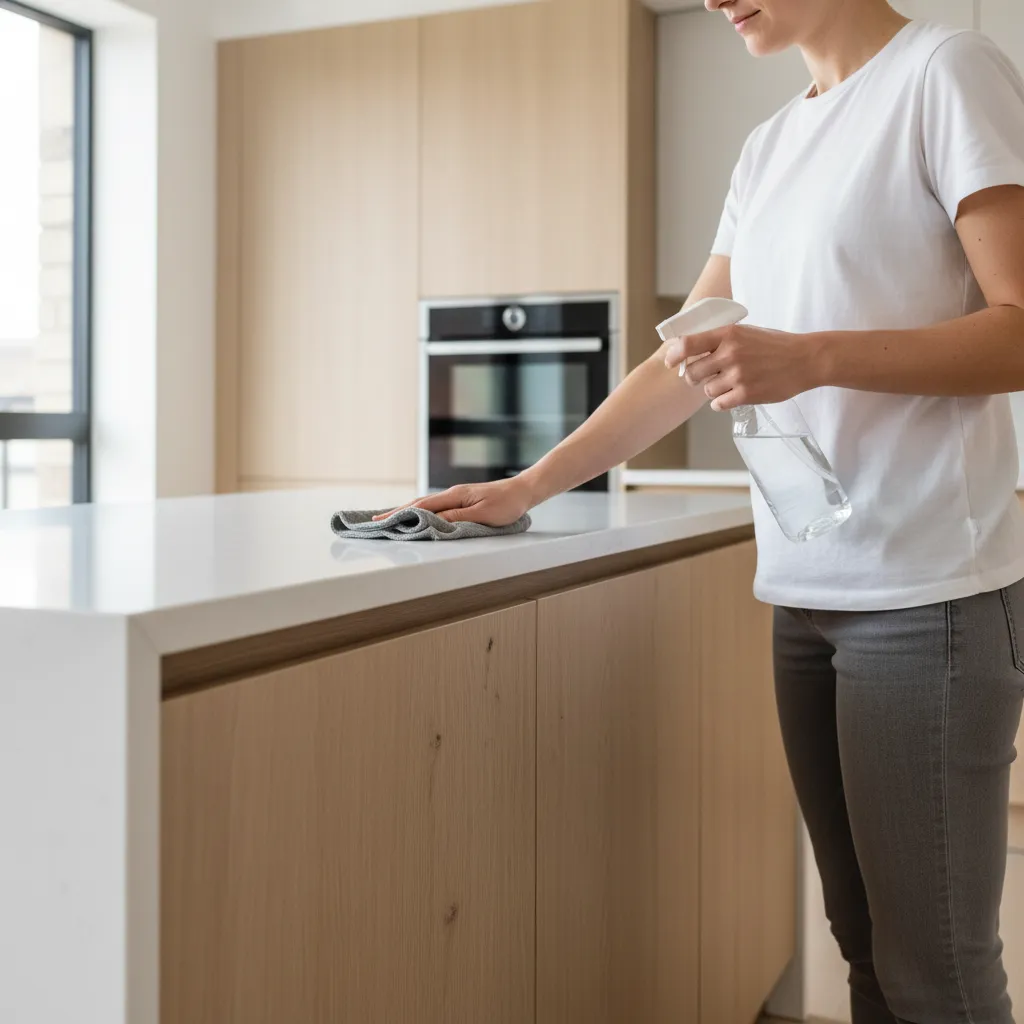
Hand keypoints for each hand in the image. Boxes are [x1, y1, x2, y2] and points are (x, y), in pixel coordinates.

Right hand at [372, 478, 532, 525]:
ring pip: (426, 504)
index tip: (381, 520)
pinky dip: (422, 511)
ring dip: (407, 511)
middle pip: (418, 503)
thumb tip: (432, 521)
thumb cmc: (507, 504)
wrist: (523, 491)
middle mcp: (452, 494)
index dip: (400, 513)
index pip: (421, 506)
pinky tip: (417, 516)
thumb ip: (457, 518)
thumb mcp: (482, 514)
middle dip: (396, 512)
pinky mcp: (462, 500)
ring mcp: (456, 496)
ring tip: (389, 519)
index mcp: (454, 496)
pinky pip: (436, 506)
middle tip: (376, 521)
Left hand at [663, 324, 819, 410]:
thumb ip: (721, 340)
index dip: (674, 355)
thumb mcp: (746, 332)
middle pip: (693, 373)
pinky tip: (732, 395)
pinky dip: (721, 402)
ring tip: (729, 383)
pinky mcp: (747, 394)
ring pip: (706, 390)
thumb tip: (691, 350)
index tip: (671, 362)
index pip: (688, 344)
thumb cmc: (775, 345)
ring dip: (713, 390)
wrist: (805, 359)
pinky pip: (718, 404)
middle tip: (705, 376)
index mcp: (728, 334)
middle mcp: (730, 354)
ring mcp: (738, 375)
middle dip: (695, 377)